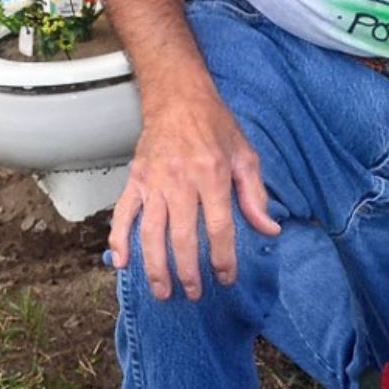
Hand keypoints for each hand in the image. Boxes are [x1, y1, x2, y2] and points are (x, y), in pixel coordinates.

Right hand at [108, 92, 280, 300]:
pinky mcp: (135, 179)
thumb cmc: (214, 125)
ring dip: (156, 266)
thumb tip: (269, 230)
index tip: (227, 277)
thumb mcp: (245, 154)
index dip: (224, 258)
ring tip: (163, 291)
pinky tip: (121, 263)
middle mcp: (181, 181)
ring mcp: (153, 181)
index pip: (219, 227)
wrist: (177, 96)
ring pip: (151, 232)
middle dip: (189, 271)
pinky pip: (123, 213)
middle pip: (183, 237)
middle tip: (195, 293)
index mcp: (212, 174)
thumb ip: (255, 195)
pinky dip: (119, 239)